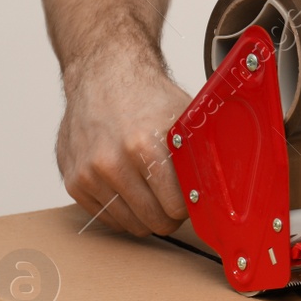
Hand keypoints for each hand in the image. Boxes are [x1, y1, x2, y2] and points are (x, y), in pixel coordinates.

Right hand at [56, 50, 192, 235]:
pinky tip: (132, 190)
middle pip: (154, 220)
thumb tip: (227, 181)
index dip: (190, 205)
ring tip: (155, 194)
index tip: (193, 198)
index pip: (176, 206)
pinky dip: (123, 210)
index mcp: (144, 146)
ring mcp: (88, 174)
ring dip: (147, 214)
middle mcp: (111, 162)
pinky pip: (105, 217)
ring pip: (130, 224)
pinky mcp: (73, 181)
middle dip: (171, 214)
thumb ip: (201, 150)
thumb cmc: (146, 96)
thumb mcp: (184, 117)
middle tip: (176, 200)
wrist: (102, 76)